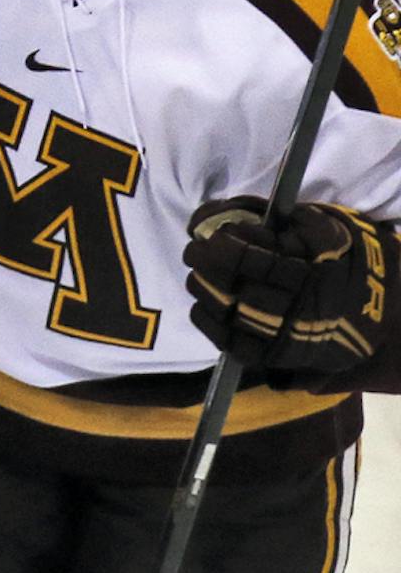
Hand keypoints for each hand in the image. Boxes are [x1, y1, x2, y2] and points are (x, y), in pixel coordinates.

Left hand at [184, 196, 395, 376]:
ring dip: (205, 292)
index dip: (225, 245)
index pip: (256, 258)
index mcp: (312, 270)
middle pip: (238, 287)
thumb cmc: (341, 261)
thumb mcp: (324, 231)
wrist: (380, 312)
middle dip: (207, 267)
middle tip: (193, 252)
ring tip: (196, 277)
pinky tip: (200, 307)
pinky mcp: (278, 357)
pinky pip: (235, 345)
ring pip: (233, 315)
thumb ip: (282, 222)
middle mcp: (301, 305)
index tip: (210, 234)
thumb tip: (223, 215)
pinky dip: (210, 324)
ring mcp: (290, 334)